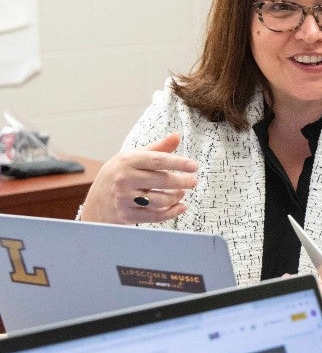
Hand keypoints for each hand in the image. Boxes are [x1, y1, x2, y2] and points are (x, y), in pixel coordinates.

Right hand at [79, 133, 198, 224]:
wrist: (96, 202)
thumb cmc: (120, 174)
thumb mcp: (133, 157)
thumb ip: (157, 148)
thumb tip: (177, 136)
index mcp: (128, 161)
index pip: (158, 160)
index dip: (178, 163)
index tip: (194, 166)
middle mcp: (124, 179)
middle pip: (161, 180)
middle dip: (182, 181)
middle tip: (193, 181)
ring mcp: (124, 198)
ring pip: (160, 200)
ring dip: (176, 197)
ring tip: (182, 193)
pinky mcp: (127, 215)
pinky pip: (155, 216)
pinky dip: (172, 212)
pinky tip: (181, 207)